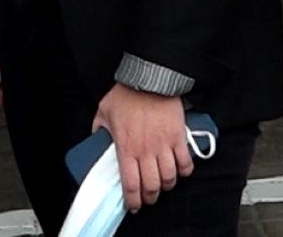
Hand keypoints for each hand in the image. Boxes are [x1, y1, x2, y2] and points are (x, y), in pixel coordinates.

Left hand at [93, 84, 193, 211]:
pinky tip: (180, 170)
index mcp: (126, 148)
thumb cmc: (127, 93)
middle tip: (149, 197)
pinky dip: (184, 171)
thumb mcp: (104, 111)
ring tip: (164, 185)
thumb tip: (96, 138)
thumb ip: (99, 128)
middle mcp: (146, 151)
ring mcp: (164, 145)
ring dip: (167, 186)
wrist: (149, 78)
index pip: (130, 185)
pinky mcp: (178, 137)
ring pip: (169, 178)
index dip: (132, 200)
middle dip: (151, 197)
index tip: (133, 205)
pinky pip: (186, 162)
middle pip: (152, 186)